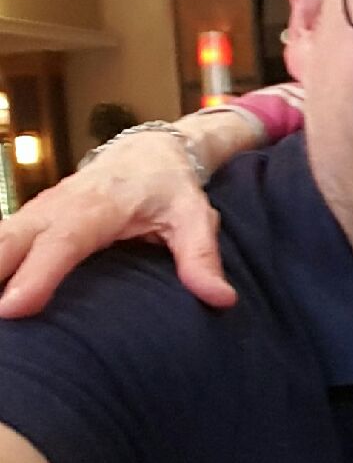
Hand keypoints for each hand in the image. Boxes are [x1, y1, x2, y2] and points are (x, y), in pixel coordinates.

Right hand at [0, 128, 230, 317]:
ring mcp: (37, 212)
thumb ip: (202, 257)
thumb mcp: (195, 218)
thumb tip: (221, 298)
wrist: (146, 153)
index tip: (13, 308)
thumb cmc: (170, 188)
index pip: (61, 243)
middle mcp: (57, 208)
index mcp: (96, 208)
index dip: (36, 275)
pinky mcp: (28, 219)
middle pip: (9, 242)